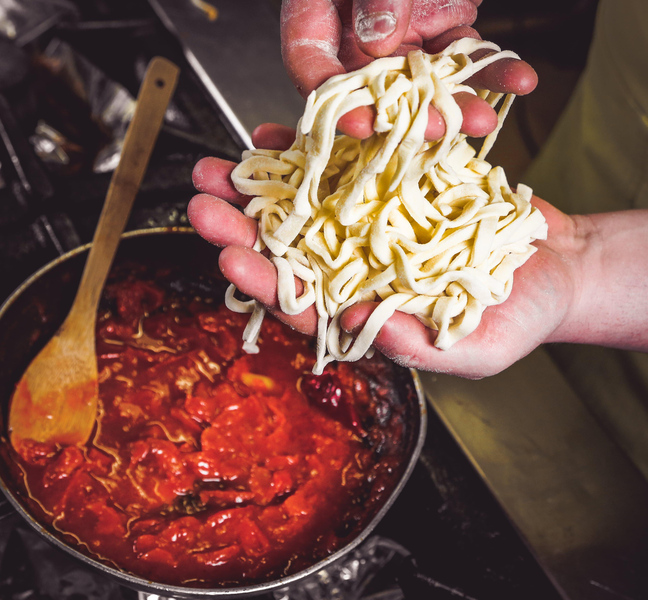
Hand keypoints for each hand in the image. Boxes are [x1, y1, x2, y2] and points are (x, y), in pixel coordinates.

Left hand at [189, 124, 591, 378]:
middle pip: (287, 249)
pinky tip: (276, 133)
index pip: (301, 301)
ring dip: (260, 183)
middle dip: (241, 226)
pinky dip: (311, 148)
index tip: (230, 257)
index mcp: (364, 310)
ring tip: (219, 164)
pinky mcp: (392, 185)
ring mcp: (369, 224)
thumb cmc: (517, 321)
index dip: (264, 280)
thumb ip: (416, 345)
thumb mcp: (476, 349)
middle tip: (201, 202)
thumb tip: (349, 325)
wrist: (556, 268)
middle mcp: (356, 266)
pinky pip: (344, 164)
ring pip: (303, 204)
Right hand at [281, 0, 537, 138]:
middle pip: (372, 87)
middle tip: (437, 129)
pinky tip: (520, 80)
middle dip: (409, 115)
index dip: (334, 100)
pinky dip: (490, 69)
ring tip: (484, 118)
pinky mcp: (438, 29)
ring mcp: (399, 36)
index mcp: (317, 12)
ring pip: (422, 82)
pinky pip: (462, 55)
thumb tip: (378, 39)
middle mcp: (354, 34)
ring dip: (456, 102)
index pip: (310, 64)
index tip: (363, 123)